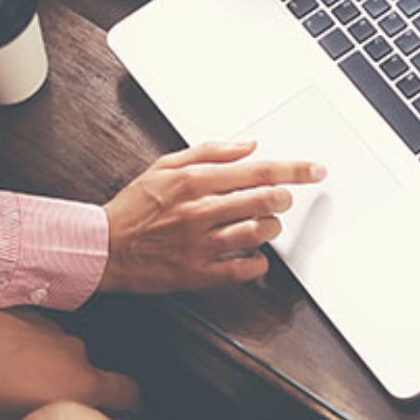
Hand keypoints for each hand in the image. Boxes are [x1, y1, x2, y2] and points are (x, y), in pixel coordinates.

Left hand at [0, 307, 139, 419]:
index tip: (117, 417)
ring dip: (47, 368)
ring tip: (13, 382)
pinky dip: (27, 348)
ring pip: (62, 354)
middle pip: (92, 374)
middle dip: (75, 391)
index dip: (128, 408)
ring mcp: (50, 327)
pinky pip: (39, 336)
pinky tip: (0, 360)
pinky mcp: (27, 311)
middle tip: (47, 406)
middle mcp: (72, 351)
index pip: (130, 393)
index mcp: (78, 384)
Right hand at [99, 140, 325, 293]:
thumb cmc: (134, 206)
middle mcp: (199, 211)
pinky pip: (245, 269)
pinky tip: (251, 254)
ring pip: (258, 233)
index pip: (256, 170)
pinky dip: (258, 262)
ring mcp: (200, 244)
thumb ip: (209, 152)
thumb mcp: (165, 165)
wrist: (104, 247)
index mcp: (193, 181)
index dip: (293, 170)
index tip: (315, 170)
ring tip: (263, 224)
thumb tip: (248, 146)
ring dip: (271, 227)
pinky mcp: (199, 273)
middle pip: (264, 201)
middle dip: (284, 198)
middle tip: (283, 199)